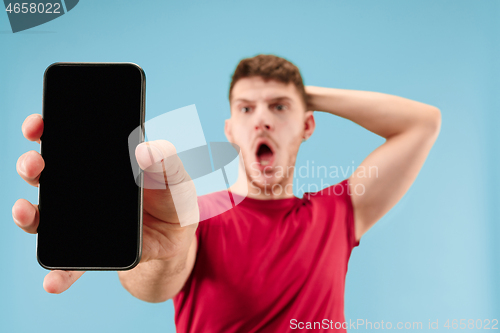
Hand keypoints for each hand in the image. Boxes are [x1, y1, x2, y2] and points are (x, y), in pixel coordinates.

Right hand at [13, 114, 198, 293]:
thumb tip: (146, 149)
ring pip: (45, 214)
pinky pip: (69, 261)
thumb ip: (168, 162)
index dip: (46, 129)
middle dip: (32, 166)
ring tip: (26, 212)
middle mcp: (84, 189)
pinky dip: (60, 271)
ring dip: (29, 214)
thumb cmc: (175, 200)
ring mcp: (82, 219)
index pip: (67, 141)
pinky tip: (52, 281)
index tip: (37, 125)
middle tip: (34, 165)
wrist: (176, 240)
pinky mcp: (90, 249)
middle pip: (47, 173)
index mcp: (103, 163)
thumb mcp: (178, 178)